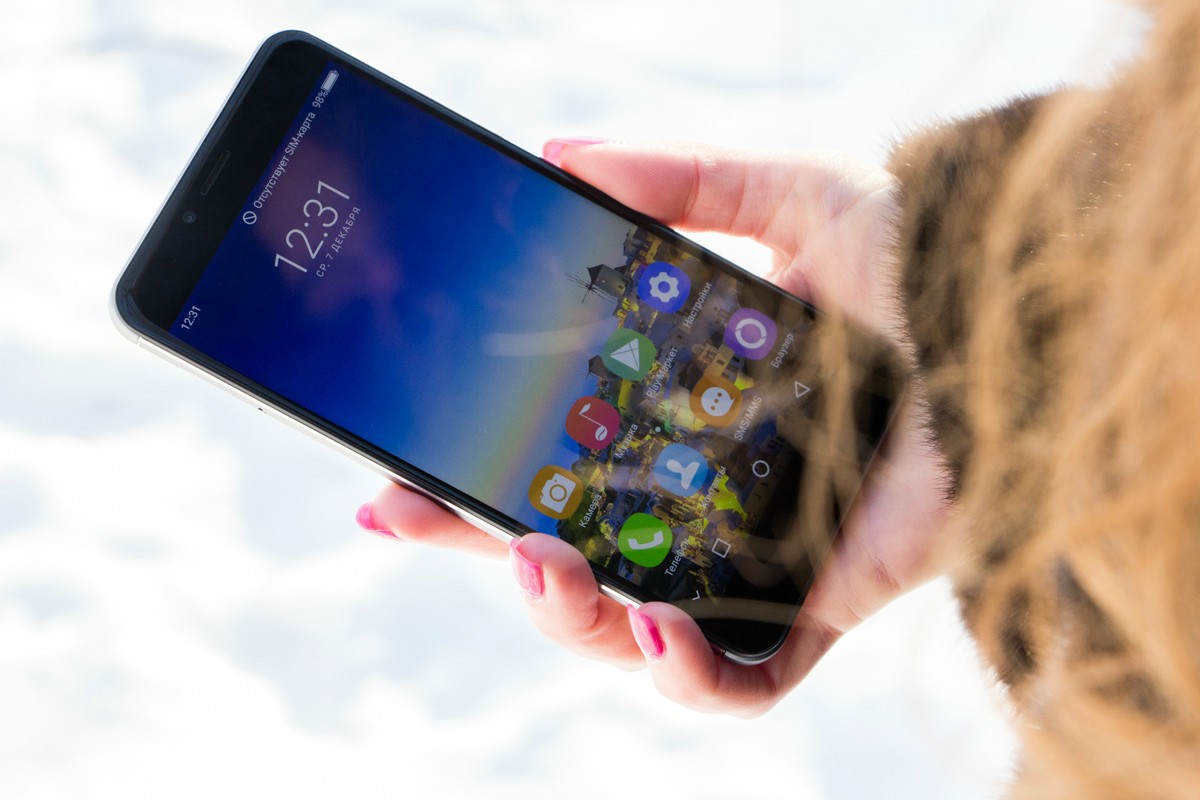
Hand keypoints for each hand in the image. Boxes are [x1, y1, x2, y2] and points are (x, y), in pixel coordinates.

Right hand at [359, 140, 953, 716]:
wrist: (1027, 313)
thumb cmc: (923, 255)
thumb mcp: (785, 194)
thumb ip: (677, 180)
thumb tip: (558, 152)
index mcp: (683, 416)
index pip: (551, 461)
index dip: (468, 481)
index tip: (394, 479)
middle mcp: (707, 495)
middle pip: (572, 556)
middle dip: (484, 552)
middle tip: (418, 515)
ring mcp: (758, 559)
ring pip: (634, 631)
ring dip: (569, 617)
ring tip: (543, 566)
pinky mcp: (821, 607)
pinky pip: (742, 680)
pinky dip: (688, 675)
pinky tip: (660, 627)